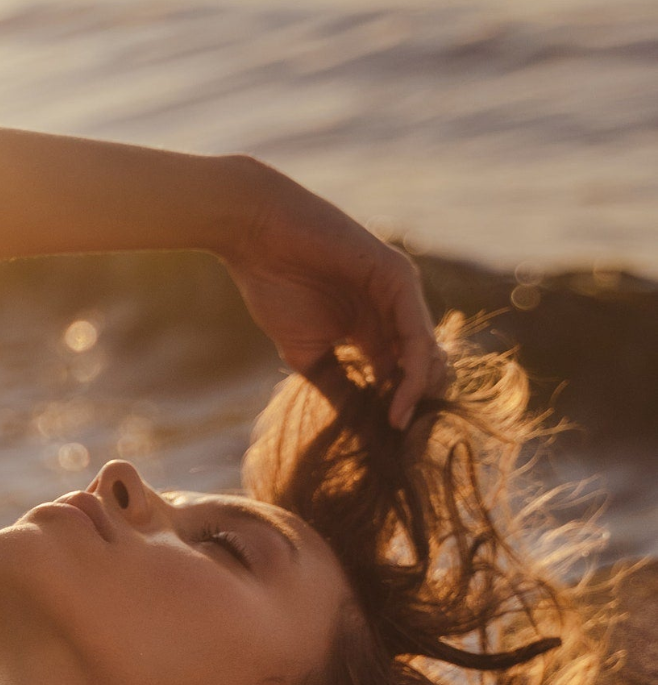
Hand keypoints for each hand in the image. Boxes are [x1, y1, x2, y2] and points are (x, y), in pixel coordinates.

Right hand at [217, 157, 445, 429]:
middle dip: (414, 407)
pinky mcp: (398, 278)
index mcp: (373, 328)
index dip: (396, 412)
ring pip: (427, 354)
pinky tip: (400, 399)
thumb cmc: (273, 286)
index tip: (385, 448)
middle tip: (397, 441)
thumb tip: (356, 427)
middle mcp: (392, 312)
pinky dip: (414, 370)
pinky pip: (417, 333)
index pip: (400, 377)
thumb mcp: (307, 353)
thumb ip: (336, 384)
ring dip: (418, 395)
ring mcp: (399, 293)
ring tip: (399, 426)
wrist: (256, 235)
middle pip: (423, 368)